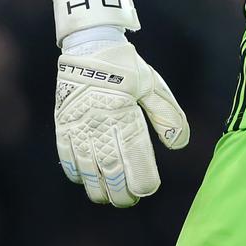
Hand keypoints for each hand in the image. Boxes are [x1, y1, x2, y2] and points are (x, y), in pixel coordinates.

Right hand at [55, 39, 190, 206]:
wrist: (89, 45)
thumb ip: (167, 116)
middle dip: (121, 191)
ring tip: (108, 197)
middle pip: (111, 170)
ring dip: (98, 188)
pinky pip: (67, 157)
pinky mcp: (64, 125)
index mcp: (125, 115)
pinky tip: (85, 180)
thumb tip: (181, 144)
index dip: (142, 179)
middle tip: (129, 200)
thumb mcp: (152, 85)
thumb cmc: (126, 66)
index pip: (135, 158)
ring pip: (88, 170)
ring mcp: (79, 127)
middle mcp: (101, 125)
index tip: (148, 189)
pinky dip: (76, 173)